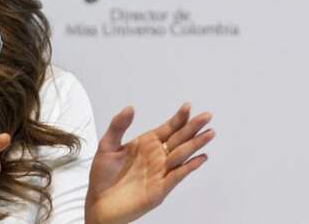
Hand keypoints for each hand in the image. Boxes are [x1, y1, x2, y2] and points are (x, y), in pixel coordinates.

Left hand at [85, 103, 213, 223]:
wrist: (99, 202)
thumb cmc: (103, 175)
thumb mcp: (107, 145)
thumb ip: (119, 126)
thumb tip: (130, 108)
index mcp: (147, 144)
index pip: (168, 128)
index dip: (179, 118)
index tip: (188, 106)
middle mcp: (157, 156)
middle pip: (180, 138)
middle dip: (193, 127)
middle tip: (207, 116)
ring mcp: (161, 172)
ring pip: (182, 154)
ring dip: (196, 144)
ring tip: (209, 133)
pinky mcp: (161, 188)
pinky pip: (178, 175)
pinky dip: (190, 166)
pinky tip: (201, 158)